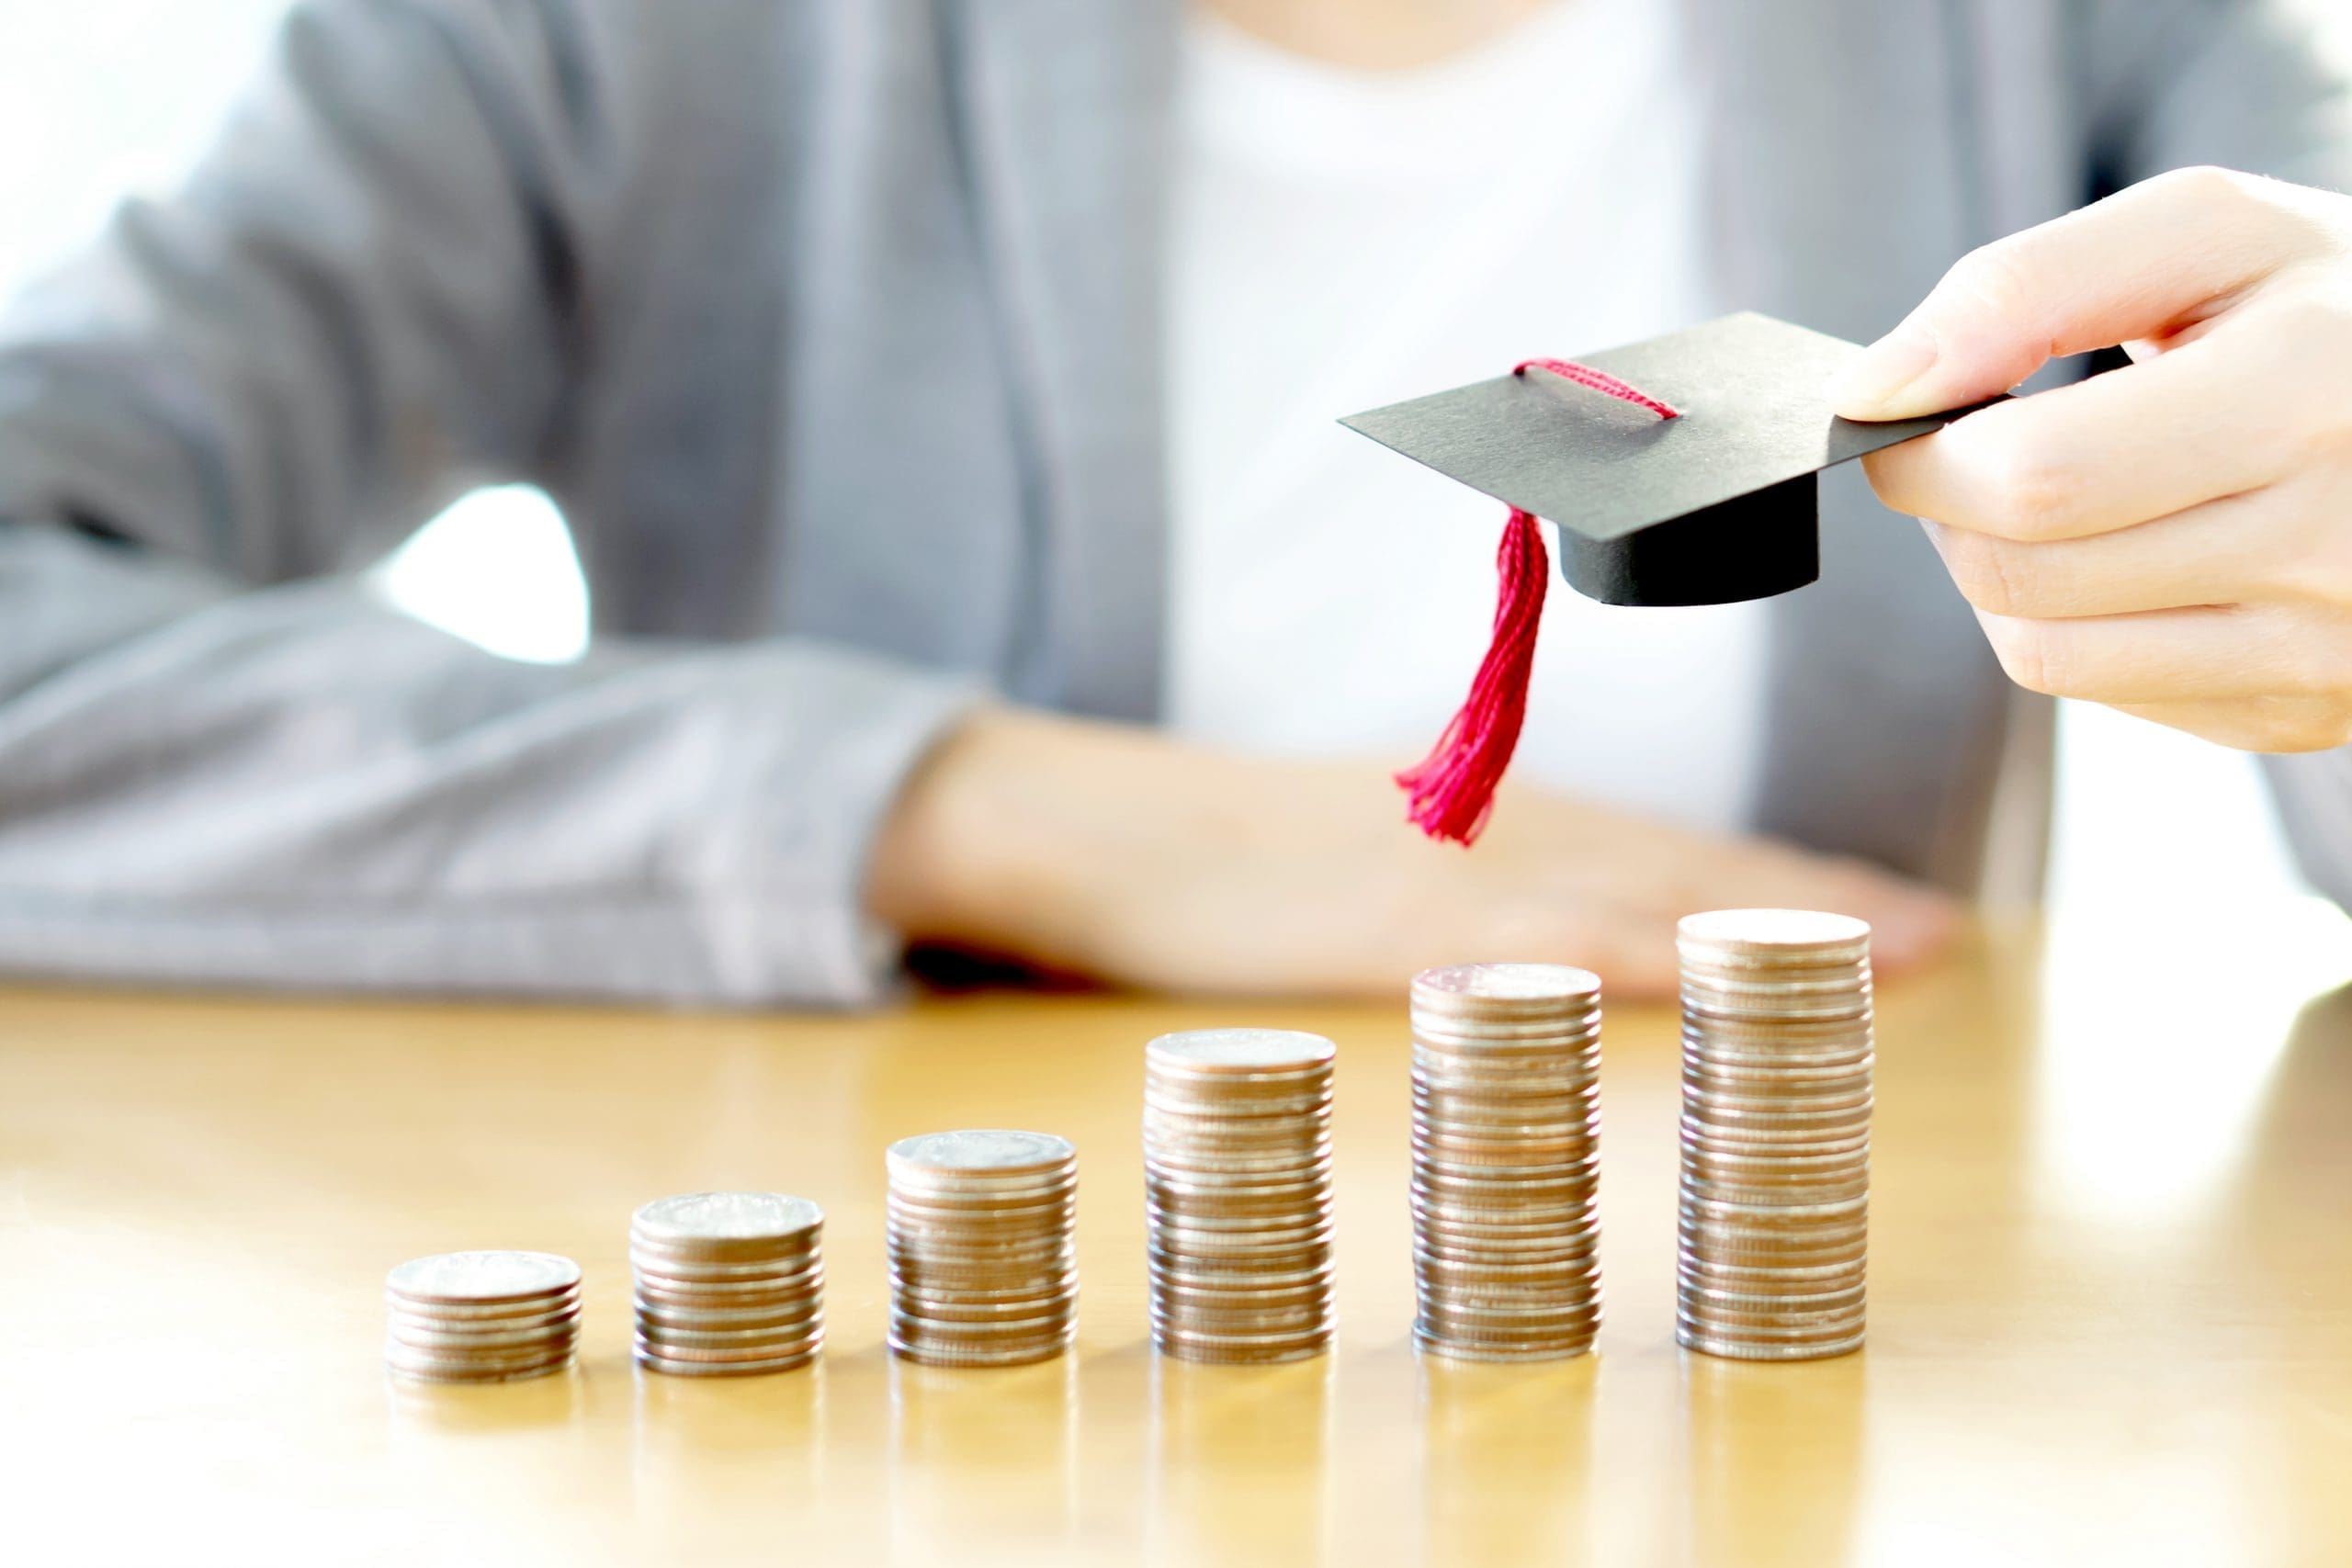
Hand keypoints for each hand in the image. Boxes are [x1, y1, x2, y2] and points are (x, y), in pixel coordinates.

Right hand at [867, 708, 1955, 998]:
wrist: (1103, 825)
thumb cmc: (1235, 846)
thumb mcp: (1379, 842)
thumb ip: (1484, 867)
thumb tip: (1590, 909)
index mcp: (1505, 819)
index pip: (1681, 855)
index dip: (1800, 888)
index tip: (1913, 922)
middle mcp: (1499, 837)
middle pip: (1685, 871)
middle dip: (1816, 910)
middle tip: (1943, 942)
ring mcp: (1445, 880)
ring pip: (1628, 897)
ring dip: (1752, 926)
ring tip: (1875, 958)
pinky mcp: (1382, 928)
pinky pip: (1513, 941)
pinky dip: (1603, 951)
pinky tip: (1678, 965)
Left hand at [1832, 166, 2351, 751]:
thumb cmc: (2326, 305)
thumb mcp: (2209, 232)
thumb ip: (2024, 288)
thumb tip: (1872, 390)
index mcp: (2306, 392)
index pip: (2033, 478)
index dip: (1925, 455)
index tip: (1908, 419)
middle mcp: (2329, 539)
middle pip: (2020, 573)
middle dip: (1949, 510)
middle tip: (1977, 447)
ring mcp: (2321, 645)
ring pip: (2040, 652)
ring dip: (1998, 573)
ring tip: (2057, 495)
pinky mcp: (2300, 709)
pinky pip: (2104, 690)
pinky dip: (2075, 623)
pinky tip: (2134, 551)